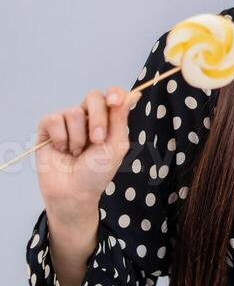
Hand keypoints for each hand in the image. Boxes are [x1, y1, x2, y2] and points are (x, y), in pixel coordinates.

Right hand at [34, 86, 141, 214]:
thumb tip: (133, 94)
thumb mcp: (116, 146)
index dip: (114, 93)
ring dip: (78, 137)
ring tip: (77, 153)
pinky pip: (54, 119)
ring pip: (73, 112)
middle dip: (97, 118)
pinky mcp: (48, 127)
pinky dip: (61, 138)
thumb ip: (121, 119)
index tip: (115, 101)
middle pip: (93, 97)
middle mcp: (87, 117)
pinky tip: (62, 150)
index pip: (111, 95)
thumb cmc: (97, 173)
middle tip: (97, 140)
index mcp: (107, 120)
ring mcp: (67, 121)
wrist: (74, 191)